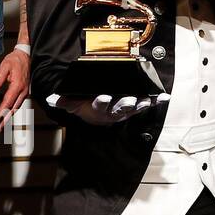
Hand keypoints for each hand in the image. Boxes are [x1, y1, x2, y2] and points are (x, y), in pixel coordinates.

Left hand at [0, 48, 30, 127]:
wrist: (25, 56)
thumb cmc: (16, 60)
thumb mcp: (4, 66)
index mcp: (18, 85)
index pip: (8, 102)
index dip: (2, 112)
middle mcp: (23, 91)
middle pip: (13, 108)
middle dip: (6, 119)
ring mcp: (25, 92)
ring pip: (16, 108)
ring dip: (9, 116)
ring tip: (2, 124)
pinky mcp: (24, 92)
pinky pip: (18, 104)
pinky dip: (12, 110)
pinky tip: (7, 114)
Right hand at [45, 92, 169, 124]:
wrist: (99, 118)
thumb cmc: (87, 108)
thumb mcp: (74, 105)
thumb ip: (64, 101)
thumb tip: (50, 98)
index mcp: (99, 108)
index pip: (99, 105)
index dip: (101, 101)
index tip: (103, 96)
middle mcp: (114, 111)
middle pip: (120, 107)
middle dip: (125, 103)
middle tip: (130, 99)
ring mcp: (126, 110)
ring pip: (135, 107)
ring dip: (142, 104)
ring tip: (149, 99)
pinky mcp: (135, 107)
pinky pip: (147, 103)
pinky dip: (156, 101)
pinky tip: (164, 97)